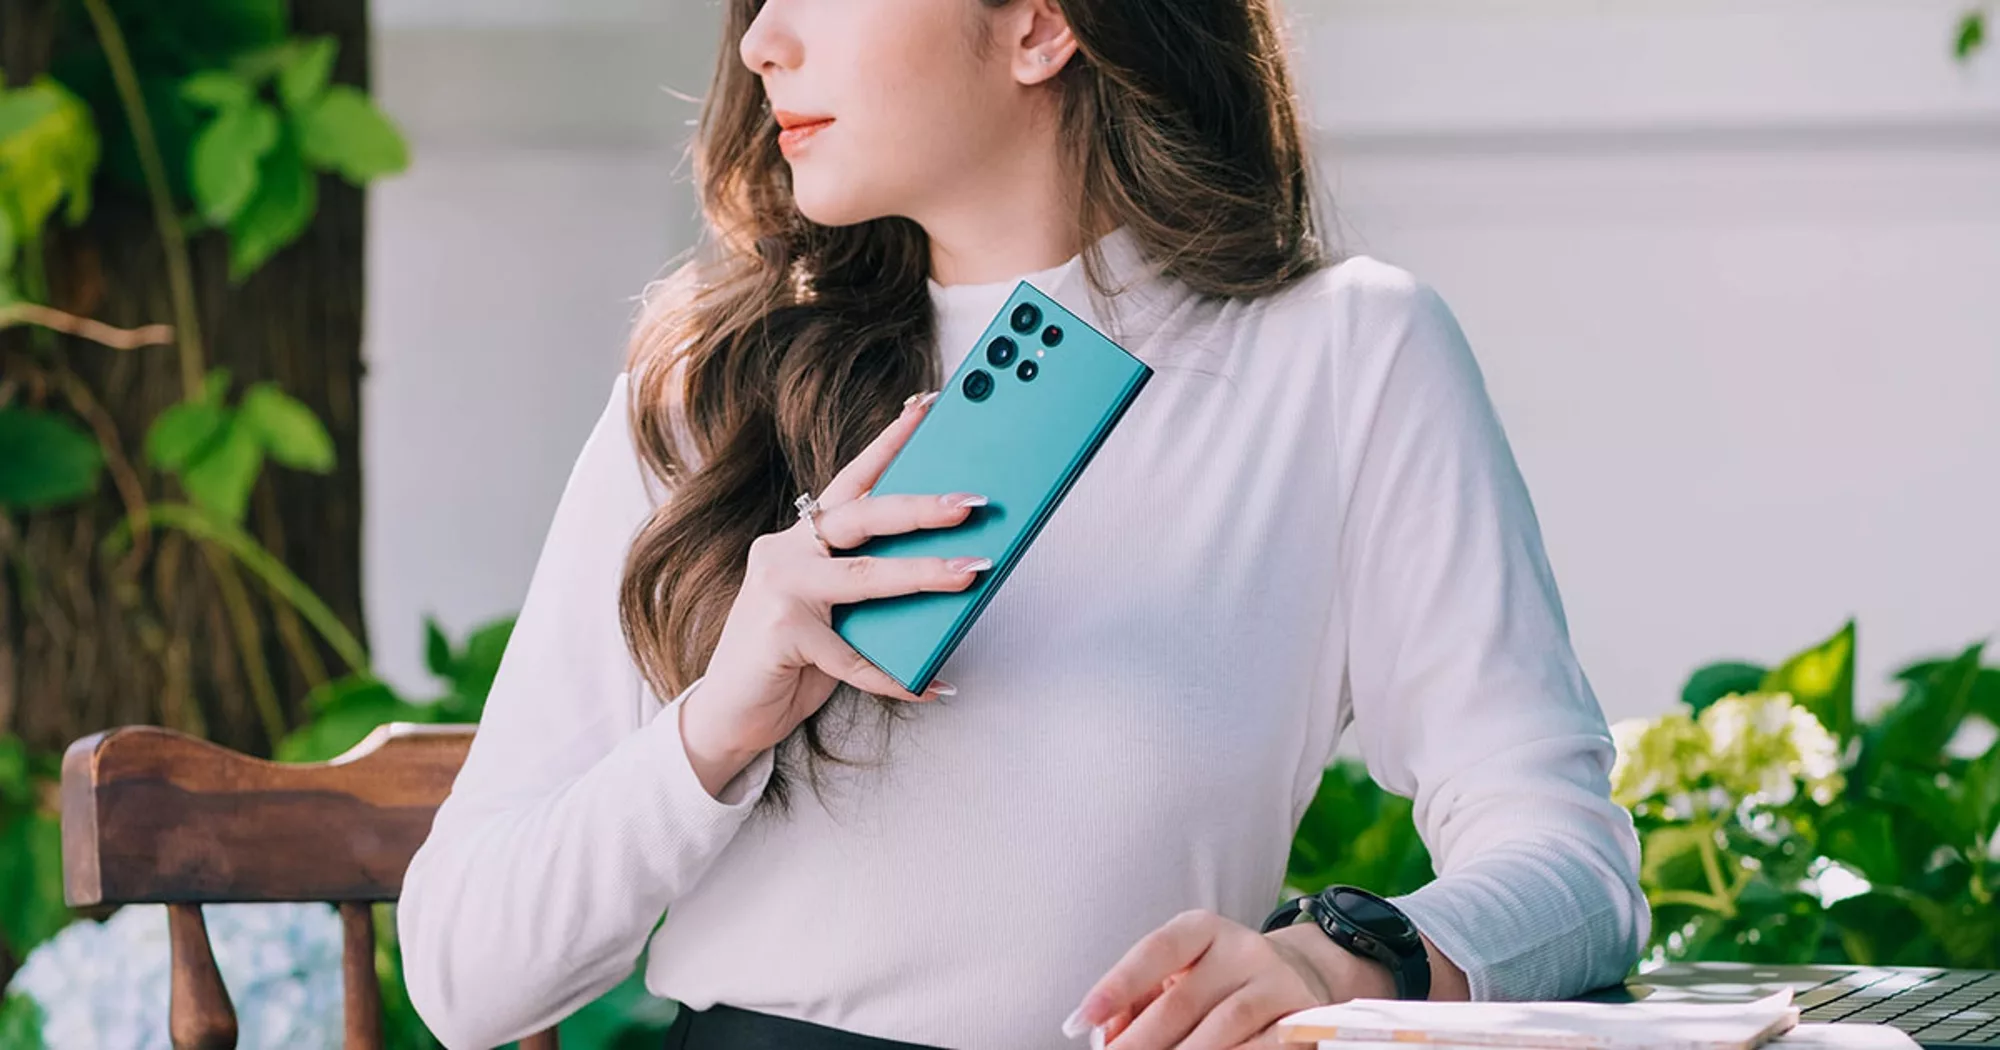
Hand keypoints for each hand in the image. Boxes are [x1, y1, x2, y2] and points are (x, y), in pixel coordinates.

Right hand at [679, 388, 990, 788]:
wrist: (727, 715)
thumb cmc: (789, 659)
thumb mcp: (831, 612)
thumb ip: (867, 589)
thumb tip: (945, 573)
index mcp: (800, 538)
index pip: (853, 480)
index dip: (890, 442)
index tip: (928, 408)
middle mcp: (785, 552)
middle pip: (861, 516)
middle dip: (921, 505)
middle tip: (971, 501)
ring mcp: (780, 591)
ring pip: (864, 576)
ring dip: (923, 574)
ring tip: (970, 573)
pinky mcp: (782, 636)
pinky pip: (855, 657)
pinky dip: (898, 677)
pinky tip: (933, 685)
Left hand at [1063, 909, 1396, 1049]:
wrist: (1301, 975)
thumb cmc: (1220, 980)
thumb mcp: (1181, 976)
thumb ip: (1140, 1001)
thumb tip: (1107, 1036)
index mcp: (1201, 929)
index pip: (1155, 951)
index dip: (1116, 985)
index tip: (1081, 1020)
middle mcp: (1241, 947)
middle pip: (1183, 1000)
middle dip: (1141, 1041)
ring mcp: (1275, 980)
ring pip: (1224, 1025)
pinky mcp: (1302, 1015)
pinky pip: (1264, 1046)